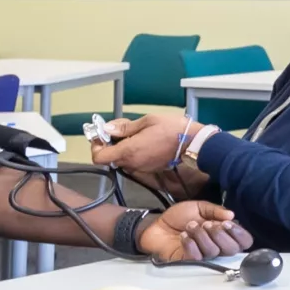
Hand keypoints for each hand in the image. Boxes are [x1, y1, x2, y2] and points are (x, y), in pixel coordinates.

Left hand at [91, 111, 210, 197]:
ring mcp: (141, 167)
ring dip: (121, 147)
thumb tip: (108, 129)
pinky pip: (133, 161)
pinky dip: (132, 151)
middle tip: (118, 129)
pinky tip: (142, 140)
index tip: (101, 135)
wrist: (193, 143)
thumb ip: (124, 127)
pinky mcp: (149, 168)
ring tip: (134, 133)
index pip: (99, 157)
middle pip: (109, 157)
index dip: (96, 145)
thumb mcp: (147, 121)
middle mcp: (132, 163)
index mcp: (129, 151)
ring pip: (121, 159)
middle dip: (110, 143)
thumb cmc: (172, 130)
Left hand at [137, 201, 249, 263]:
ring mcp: (204, 255)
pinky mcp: (190, 261)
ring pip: (214, 251)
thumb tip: (232, 215)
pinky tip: (183, 235)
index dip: (239, 234)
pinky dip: (190, 243)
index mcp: (224, 232)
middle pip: (232, 249)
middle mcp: (217, 246)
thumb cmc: (178, 217)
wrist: (156, 226)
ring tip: (190, 226)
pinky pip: (197, 256)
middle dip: (220, 234)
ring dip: (201, 235)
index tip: (227, 223)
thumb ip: (216, 210)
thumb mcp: (198, 207)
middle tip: (207, 224)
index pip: (244, 241)